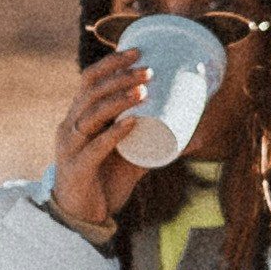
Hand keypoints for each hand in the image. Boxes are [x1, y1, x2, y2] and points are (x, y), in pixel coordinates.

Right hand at [49, 44, 147, 240]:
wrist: (81, 218)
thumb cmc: (105, 182)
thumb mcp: (133, 159)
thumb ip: (159, 146)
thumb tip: (199, 138)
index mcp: (80, 117)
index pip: (90, 80)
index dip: (111, 63)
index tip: (138, 51)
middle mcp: (71, 126)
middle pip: (91, 92)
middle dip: (120, 78)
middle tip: (148, 71)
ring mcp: (71, 147)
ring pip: (91, 115)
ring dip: (118, 100)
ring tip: (143, 91)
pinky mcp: (77, 168)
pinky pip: (95, 146)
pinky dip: (114, 133)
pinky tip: (131, 123)